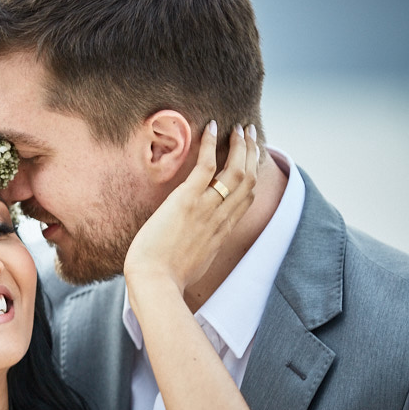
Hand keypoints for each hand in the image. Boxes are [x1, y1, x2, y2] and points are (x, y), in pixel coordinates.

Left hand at [123, 121, 257, 293]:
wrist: (156, 283)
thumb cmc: (167, 279)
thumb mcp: (193, 265)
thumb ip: (198, 250)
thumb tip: (191, 248)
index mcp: (222, 233)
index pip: (247, 199)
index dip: (253, 176)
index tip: (252, 160)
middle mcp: (221, 218)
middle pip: (248, 180)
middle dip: (252, 154)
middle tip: (250, 135)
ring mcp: (206, 208)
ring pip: (236, 170)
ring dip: (240, 145)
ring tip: (239, 127)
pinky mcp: (187, 200)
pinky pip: (206, 166)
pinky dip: (210, 144)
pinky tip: (211, 126)